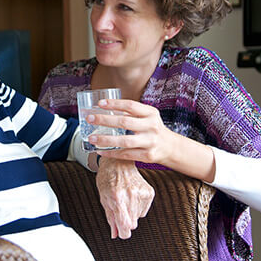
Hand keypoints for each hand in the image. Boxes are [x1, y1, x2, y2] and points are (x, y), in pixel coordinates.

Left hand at [88, 99, 215, 182]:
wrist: (170, 147)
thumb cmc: (152, 128)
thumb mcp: (147, 116)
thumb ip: (131, 112)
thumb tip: (103, 109)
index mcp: (151, 113)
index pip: (130, 105)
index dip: (114, 104)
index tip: (99, 104)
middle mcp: (151, 126)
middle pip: (125, 122)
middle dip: (105, 120)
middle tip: (90, 119)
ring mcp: (150, 142)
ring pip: (124, 141)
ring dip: (105, 140)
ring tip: (91, 138)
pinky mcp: (148, 156)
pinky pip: (126, 155)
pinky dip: (112, 153)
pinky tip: (100, 151)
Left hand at [95, 157, 154, 238]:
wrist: (118, 162)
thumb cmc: (107, 179)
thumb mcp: (104, 199)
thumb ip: (111, 218)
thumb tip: (115, 234)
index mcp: (117, 198)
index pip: (125, 226)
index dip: (123, 232)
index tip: (121, 231)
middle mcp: (131, 195)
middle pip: (133, 224)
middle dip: (125, 221)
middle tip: (120, 210)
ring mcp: (142, 193)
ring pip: (138, 218)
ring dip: (131, 213)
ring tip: (125, 200)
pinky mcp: (149, 192)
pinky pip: (144, 211)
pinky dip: (138, 207)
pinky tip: (132, 196)